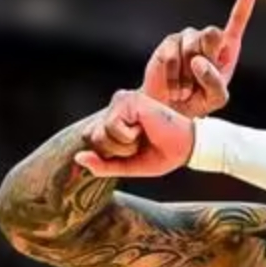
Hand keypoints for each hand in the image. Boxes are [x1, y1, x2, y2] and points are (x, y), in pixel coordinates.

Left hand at [77, 90, 194, 177]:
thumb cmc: (162, 154)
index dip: (111, 154)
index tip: (134, 150)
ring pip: (102, 133)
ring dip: (124, 144)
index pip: (91, 139)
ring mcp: (121, 101)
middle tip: (140, 144)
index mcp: (114, 120)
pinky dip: (128, 136)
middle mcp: (115, 107)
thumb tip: (77, 158)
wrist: (187, 147)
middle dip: (116, 150)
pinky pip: (113, 127)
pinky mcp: (128, 100)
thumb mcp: (128, 166)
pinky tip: (144, 128)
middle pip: (93, 137)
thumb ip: (103, 165)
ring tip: (143, 136)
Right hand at [140, 0, 256, 116]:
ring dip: (188, 76)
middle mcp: (207, 39)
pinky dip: (174, 78)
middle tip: (199, 82)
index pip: (237, 20)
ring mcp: (187, 38)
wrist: (171, 109)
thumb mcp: (216, 98)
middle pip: (212, 35)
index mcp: (226, 49)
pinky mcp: (169, 44)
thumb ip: (215, 82)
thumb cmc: (198, 101)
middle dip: (207, 59)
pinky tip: (175, 88)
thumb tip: (198, 61)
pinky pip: (172, 58)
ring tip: (186, 90)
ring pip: (191, 49)